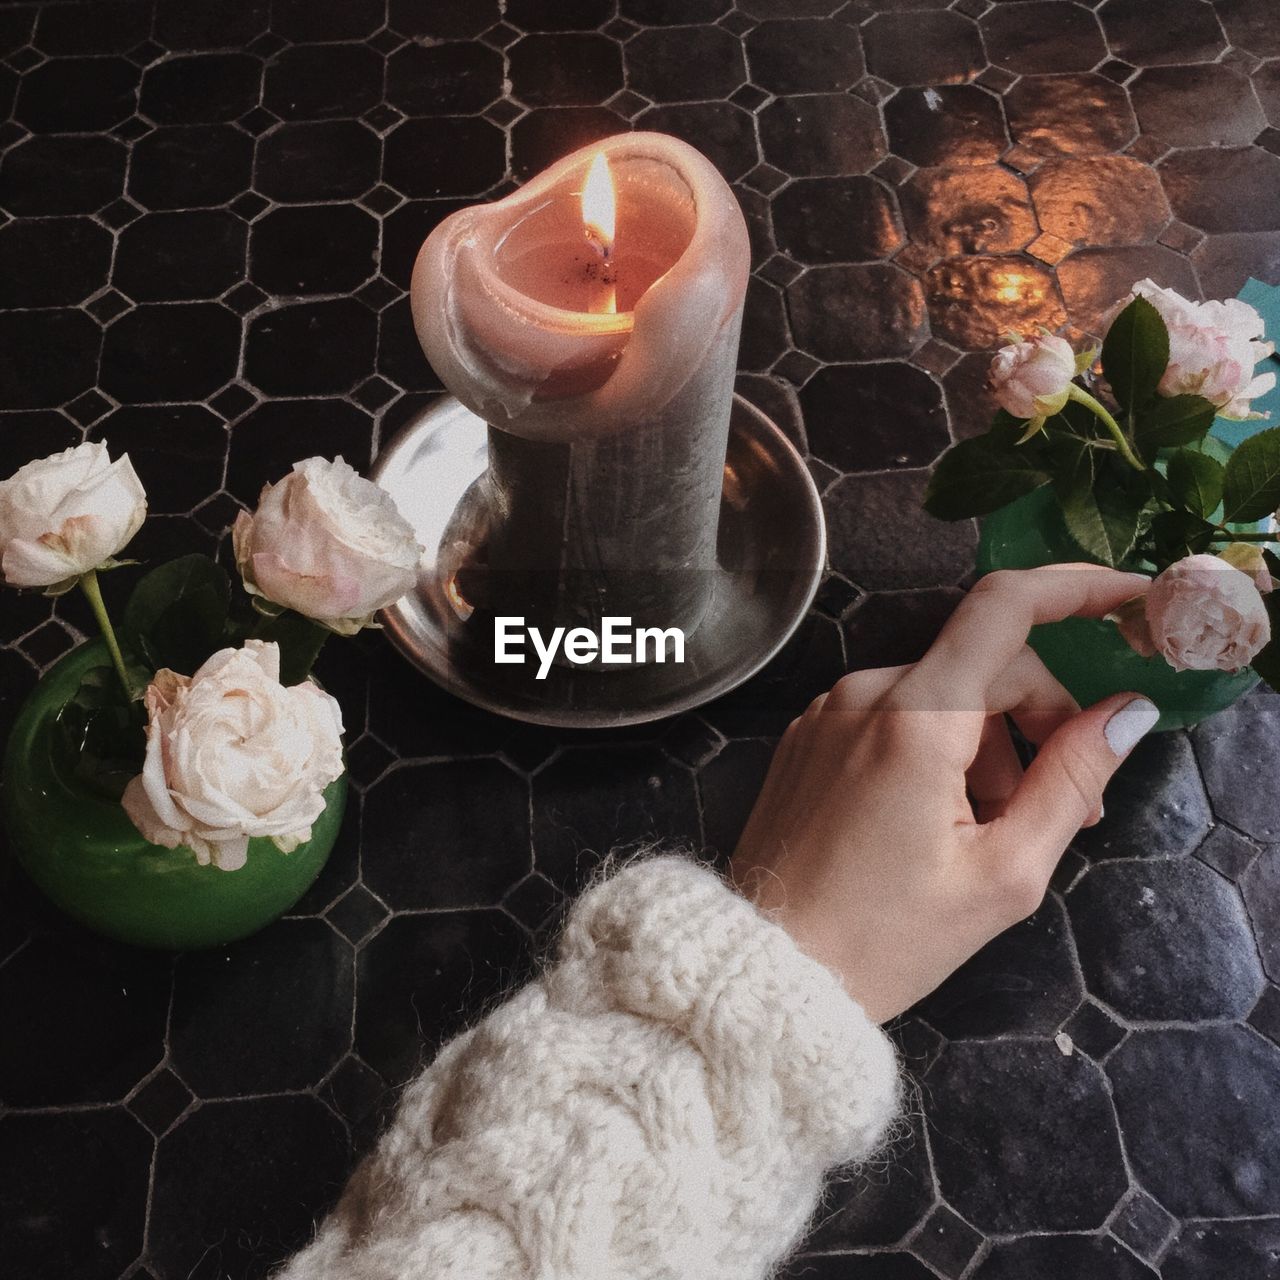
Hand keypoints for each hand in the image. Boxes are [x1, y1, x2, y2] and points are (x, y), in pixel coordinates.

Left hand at [730, 565, 1158, 1023]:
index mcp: (915, 719)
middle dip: (1040, 716)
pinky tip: (934, 819)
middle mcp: (863, 694)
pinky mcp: (809, 736)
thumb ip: (1071, 780)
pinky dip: (934, 747)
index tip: (1127, 599)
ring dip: (985, 742)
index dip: (1076, 587)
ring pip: (939, 691)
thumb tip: (1126, 711)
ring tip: (986, 830)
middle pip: (982, 661)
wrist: (767, 969)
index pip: (1004, 606)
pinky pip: (892, 714)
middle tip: (1070, 802)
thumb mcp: (1002, 874)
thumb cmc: (881, 939)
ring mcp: (828, 712)